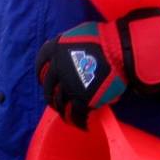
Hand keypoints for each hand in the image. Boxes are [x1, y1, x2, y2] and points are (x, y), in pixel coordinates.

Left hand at [35, 8, 159, 128]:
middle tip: (57, 102)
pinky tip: (83, 125)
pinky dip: (78, 122)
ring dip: (63, 112)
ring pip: (60, 104)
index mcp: (54, 51)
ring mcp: (68, 85)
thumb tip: (67, 54)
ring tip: (68, 117)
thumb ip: (68, 45)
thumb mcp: (77, 34)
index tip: (46, 81)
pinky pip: (76, 115)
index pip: (40, 67)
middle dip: (51, 97)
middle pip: (48, 89)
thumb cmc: (103, 37)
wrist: (118, 49)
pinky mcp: (81, 99)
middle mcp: (57, 69)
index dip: (43, 76)